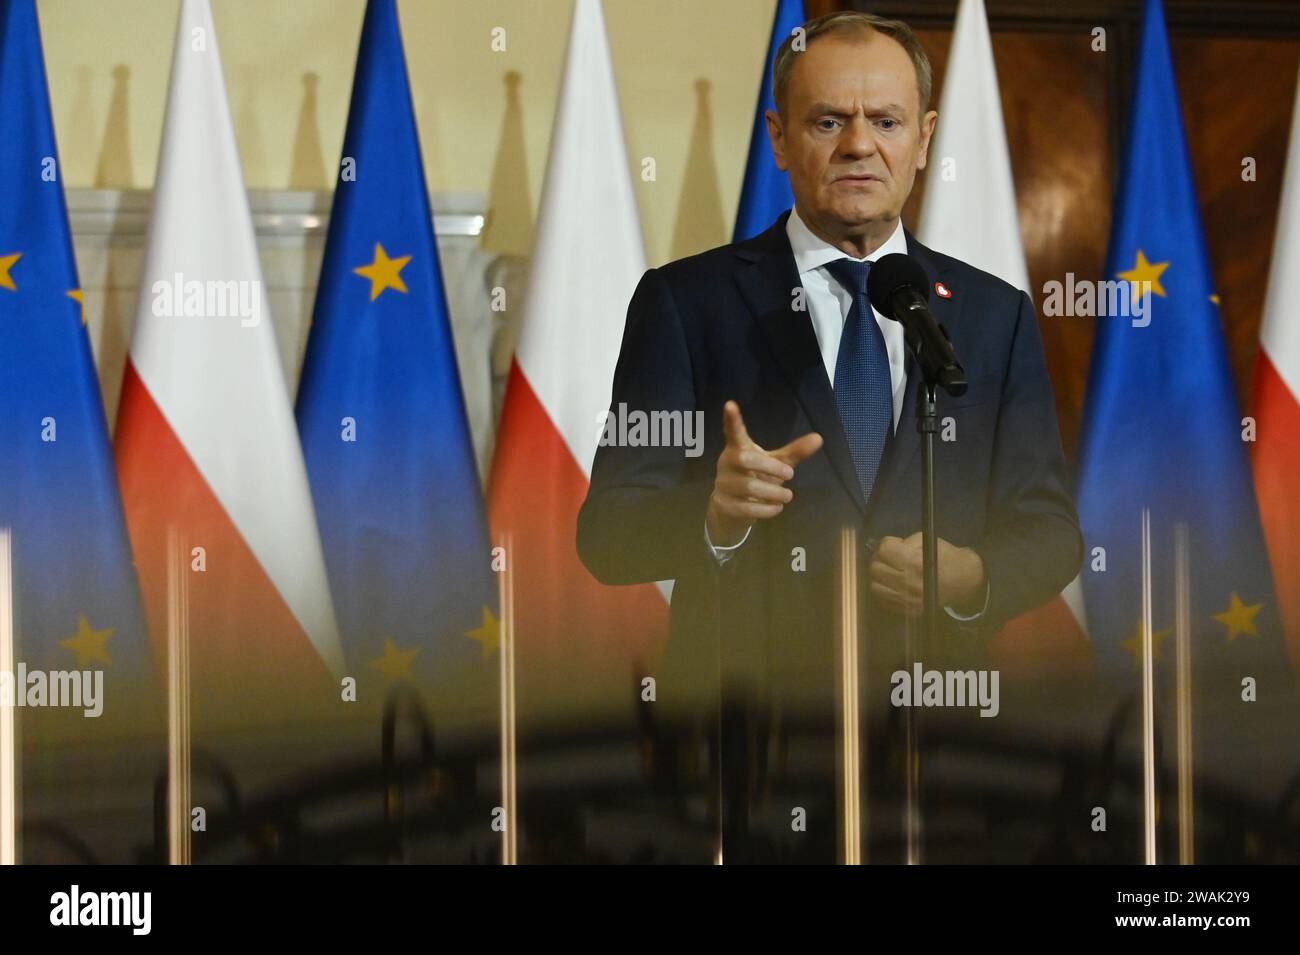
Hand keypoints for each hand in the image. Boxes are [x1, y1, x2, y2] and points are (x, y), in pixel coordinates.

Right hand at [706, 401, 822, 546]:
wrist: (732, 509)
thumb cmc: (756, 479)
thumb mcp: (775, 464)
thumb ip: (794, 452)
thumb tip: (819, 437)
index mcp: (738, 449)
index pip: (734, 432)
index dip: (732, 420)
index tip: (730, 404)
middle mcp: (727, 464)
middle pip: (745, 460)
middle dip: (771, 467)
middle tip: (790, 474)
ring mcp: (723, 485)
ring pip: (750, 487)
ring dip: (775, 493)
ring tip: (787, 495)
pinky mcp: (725, 506)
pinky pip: (748, 508)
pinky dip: (768, 509)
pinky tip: (776, 507)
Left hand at [868, 532, 985, 615]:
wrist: (965, 582)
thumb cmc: (946, 558)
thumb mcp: (927, 542)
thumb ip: (904, 543)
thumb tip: (886, 547)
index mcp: (914, 562)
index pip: (884, 550)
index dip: (886, 543)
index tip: (893, 544)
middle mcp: (908, 582)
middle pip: (875, 568)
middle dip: (880, 559)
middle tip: (889, 557)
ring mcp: (907, 599)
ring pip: (874, 586)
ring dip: (879, 576)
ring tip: (888, 571)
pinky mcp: (908, 610)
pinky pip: (883, 600)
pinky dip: (884, 590)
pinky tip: (892, 584)